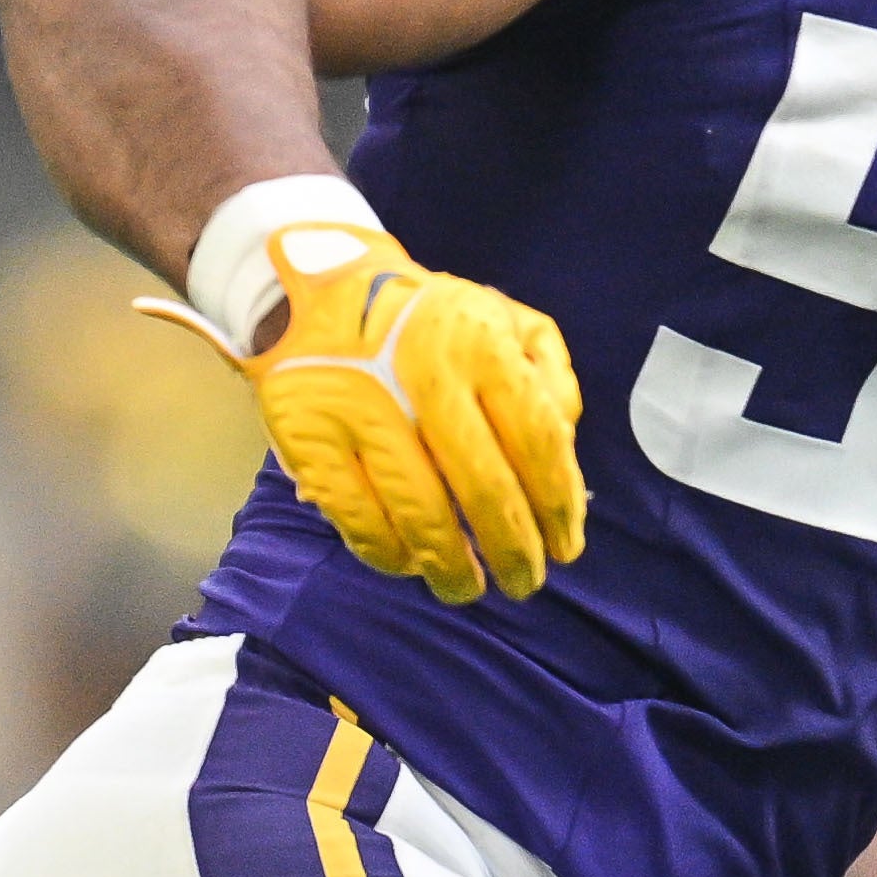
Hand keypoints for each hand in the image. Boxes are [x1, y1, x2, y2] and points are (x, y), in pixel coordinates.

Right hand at [163, 183, 587, 602]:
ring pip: (421, 515)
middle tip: (524, 583)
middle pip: (485, 490)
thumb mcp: (504, 319)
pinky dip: (390, 554)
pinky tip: (412, 565)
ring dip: (453, 568)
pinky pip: (359, 517)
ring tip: (468, 588)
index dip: (559, 506)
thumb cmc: (430, 321)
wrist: (319, 288)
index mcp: (480, 344)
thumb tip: (566, 449)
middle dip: (514, 551)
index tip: (567, 548)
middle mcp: (424, 375)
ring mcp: (362, 408)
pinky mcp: (309, 436)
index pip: (538, 443)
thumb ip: (549, 376)